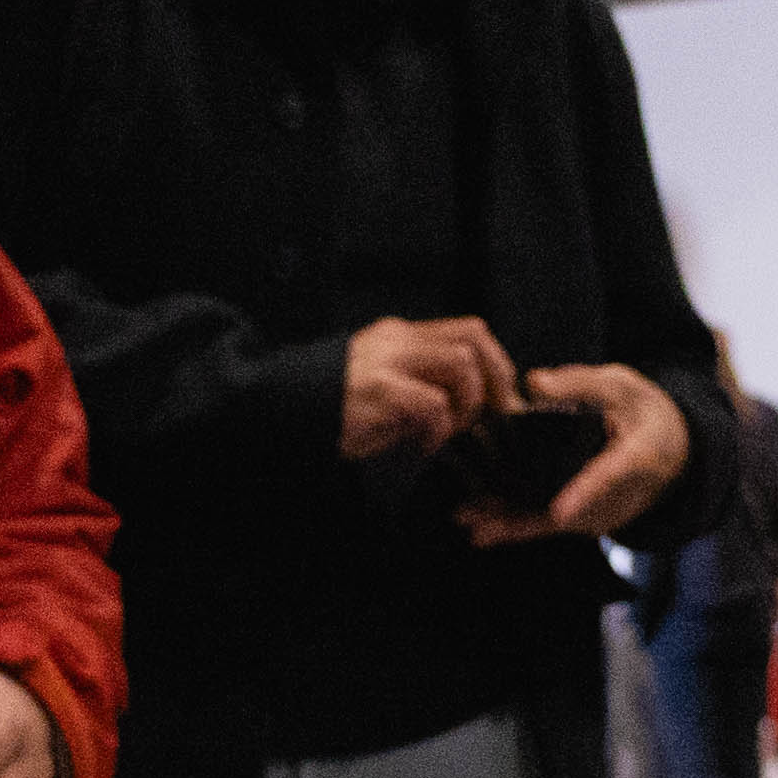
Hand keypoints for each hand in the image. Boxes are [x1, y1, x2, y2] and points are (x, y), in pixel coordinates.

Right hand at [341, 314, 518, 462]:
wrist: (278, 410)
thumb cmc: (330, 406)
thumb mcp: (380, 380)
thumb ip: (417, 378)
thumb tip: (472, 403)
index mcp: (398, 336)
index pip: (469, 331)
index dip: (496, 364)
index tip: (499, 399)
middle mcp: (395, 341)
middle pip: (473, 339)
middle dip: (495, 379)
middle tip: (492, 415)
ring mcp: (386, 363)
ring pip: (460, 365)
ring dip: (467, 405)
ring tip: (448, 431)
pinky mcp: (377, 391)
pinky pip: (433, 404)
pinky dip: (439, 431)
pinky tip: (422, 446)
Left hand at [463, 361, 693, 546]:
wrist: (672, 450)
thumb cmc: (645, 412)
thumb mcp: (622, 386)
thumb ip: (580, 383)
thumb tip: (533, 382)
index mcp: (637, 457)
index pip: (611, 476)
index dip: (584, 494)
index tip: (560, 514)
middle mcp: (619, 495)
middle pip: (570, 513)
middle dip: (525, 519)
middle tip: (481, 519)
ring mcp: (603, 512)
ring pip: (554, 524)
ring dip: (510, 526)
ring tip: (470, 523)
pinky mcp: (587, 519)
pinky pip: (550, 524)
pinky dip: (516, 527)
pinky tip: (482, 529)